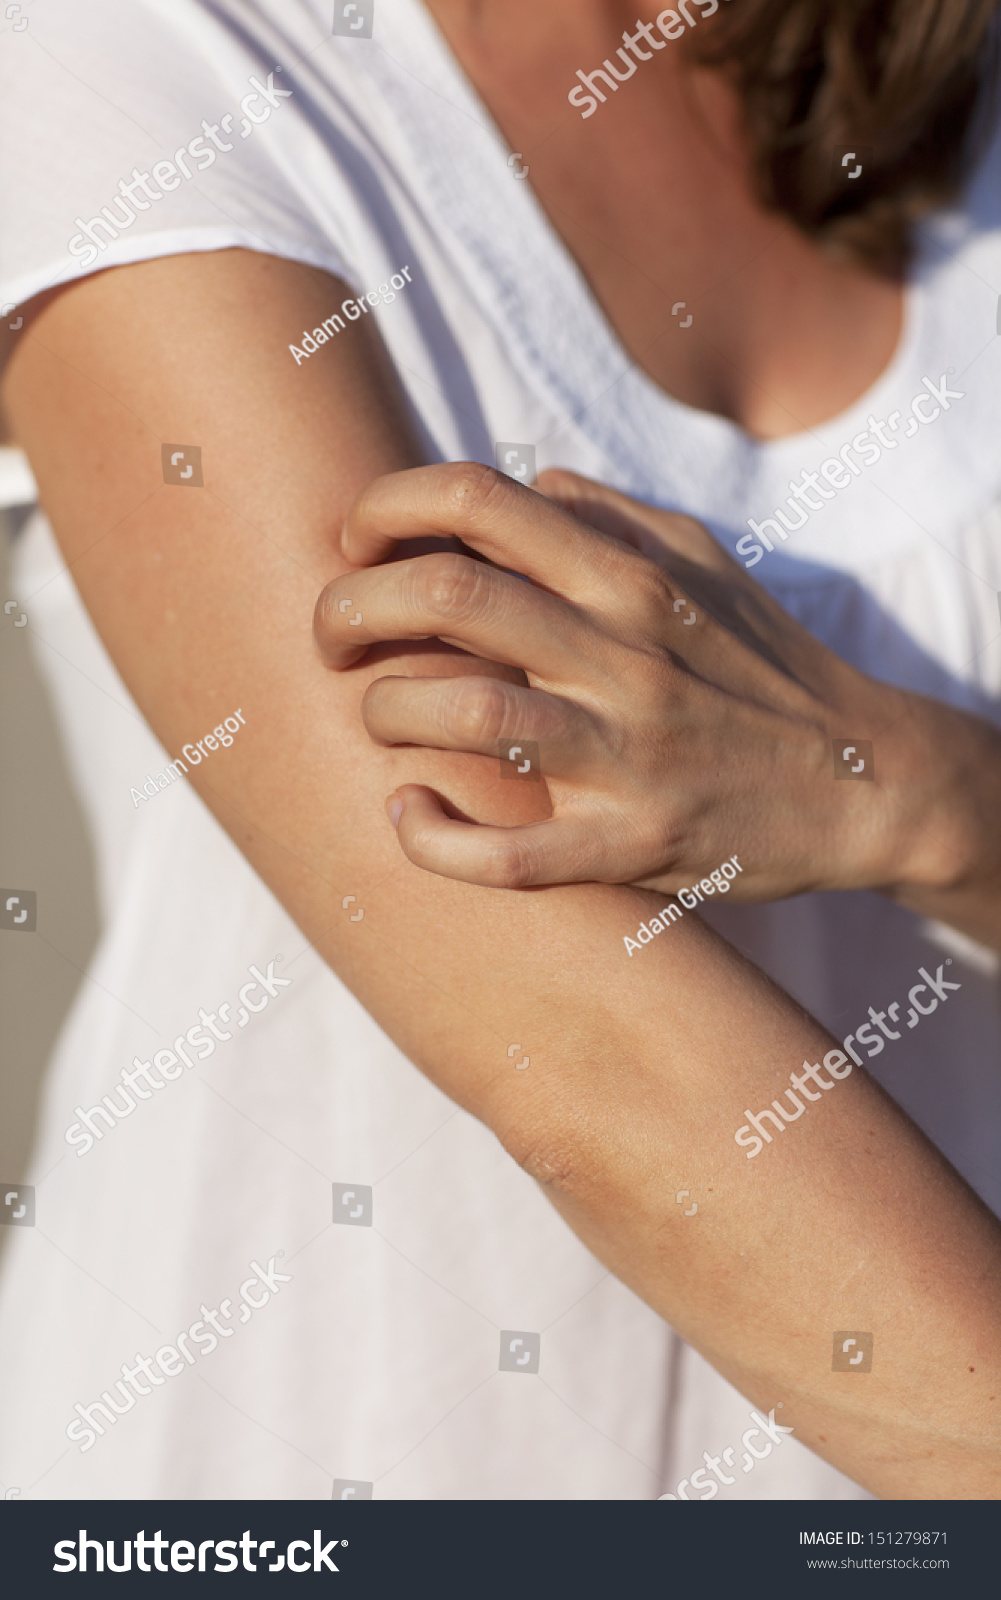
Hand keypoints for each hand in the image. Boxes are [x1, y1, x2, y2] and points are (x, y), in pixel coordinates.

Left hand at [313, 463, 998, 924]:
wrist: (865, 783)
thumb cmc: (766, 666)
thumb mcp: (706, 563)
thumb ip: (610, 516)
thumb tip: (525, 484)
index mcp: (629, 574)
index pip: (474, 499)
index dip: (384, 509)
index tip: (357, 544)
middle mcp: (622, 650)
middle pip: (443, 594)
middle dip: (348, 606)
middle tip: (330, 636)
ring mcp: (627, 751)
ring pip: (460, 710)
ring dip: (384, 711)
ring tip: (379, 720)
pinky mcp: (633, 844)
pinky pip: (507, 855)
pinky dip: (431, 839)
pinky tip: (408, 815)